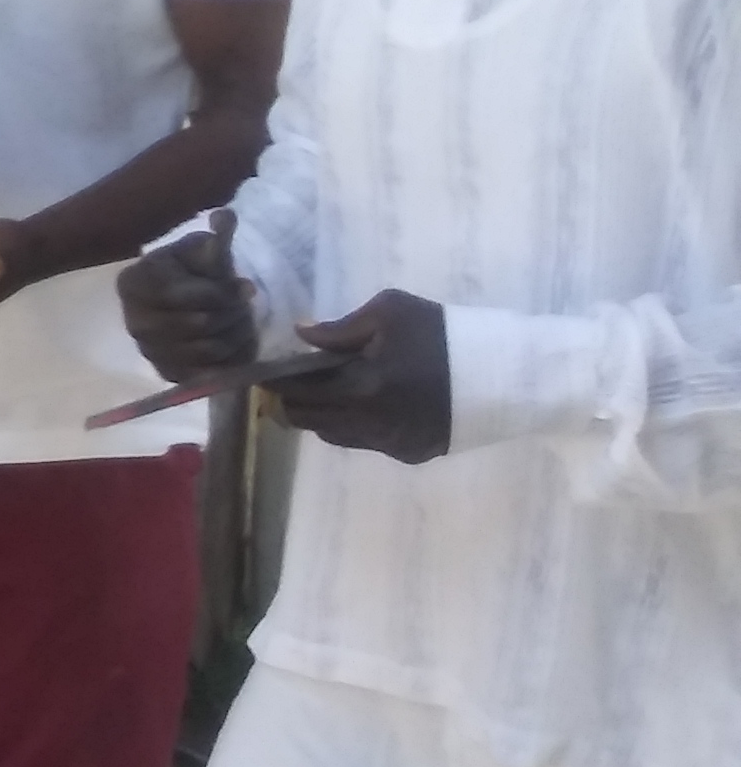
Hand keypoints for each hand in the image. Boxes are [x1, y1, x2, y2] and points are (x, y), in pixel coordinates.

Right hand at [117, 212, 257, 381]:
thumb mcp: (203, 250)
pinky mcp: (165, 373)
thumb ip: (216, 237)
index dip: (222, 293)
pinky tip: (234, 342)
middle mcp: (133, 320)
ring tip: (242, 321)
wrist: (187, 303)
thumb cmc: (194, 272)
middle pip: (199, 323)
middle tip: (246, 306)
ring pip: (208, 349)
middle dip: (232, 314)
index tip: (247, 286)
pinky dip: (227, 359)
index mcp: (133, 282)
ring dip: (235, 335)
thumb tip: (225, 216)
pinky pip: (207, 373)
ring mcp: (147, 350)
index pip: (184, 295)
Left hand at [279, 290, 450, 462]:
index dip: (275, 382)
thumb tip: (301, 334)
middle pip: (306, 420)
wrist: (500, 373)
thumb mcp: (389, 312)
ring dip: (323, 414)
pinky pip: (363, 442)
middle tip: (294, 381)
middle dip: (293, 400)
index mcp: (360, 387)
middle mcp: (369, 424)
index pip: (295, 391)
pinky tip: (365, 403)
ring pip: (332, 434)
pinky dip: (354, 424)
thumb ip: (338, 328)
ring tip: (329, 390)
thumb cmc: (441, 334)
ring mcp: (390, 444)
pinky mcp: (409, 454)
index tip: (266, 371)